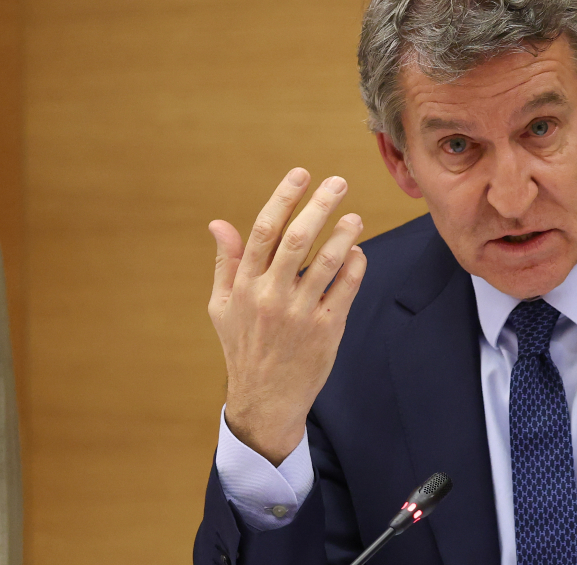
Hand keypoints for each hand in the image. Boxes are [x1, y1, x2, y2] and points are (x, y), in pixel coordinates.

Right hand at [208, 168, 366, 464]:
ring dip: (344, 234)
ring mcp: (300, 314)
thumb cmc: (243, 347)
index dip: (283, 198)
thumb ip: (226, 263)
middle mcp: (271, 296)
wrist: (265, 400)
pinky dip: (355, 267)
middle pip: (298, 239)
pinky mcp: (326, 331)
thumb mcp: (223, 306)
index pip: (263, 230)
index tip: (301, 174)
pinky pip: (346, 289)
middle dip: (320, 205)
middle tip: (338, 183)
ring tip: (354, 218)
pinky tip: (357, 253)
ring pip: (327, 262)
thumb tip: (218, 223)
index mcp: (244, 285)